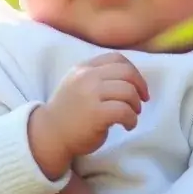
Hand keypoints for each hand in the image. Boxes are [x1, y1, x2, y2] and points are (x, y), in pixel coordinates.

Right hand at [29, 53, 148, 178]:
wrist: (50, 135)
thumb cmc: (69, 112)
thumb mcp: (78, 84)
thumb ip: (97, 76)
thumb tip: (130, 78)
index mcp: (84, 67)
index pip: (117, 58)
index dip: (133, 71)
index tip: (138, 85)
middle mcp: (87, 76)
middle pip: (126, 72)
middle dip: (140, 86)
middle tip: (142, 101)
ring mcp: (91, 94)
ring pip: (128, 91)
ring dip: (136, 105)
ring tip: (133, 115)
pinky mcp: (96, 114)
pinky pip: (124, 111)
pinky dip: (132, 118)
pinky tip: (128, 125)